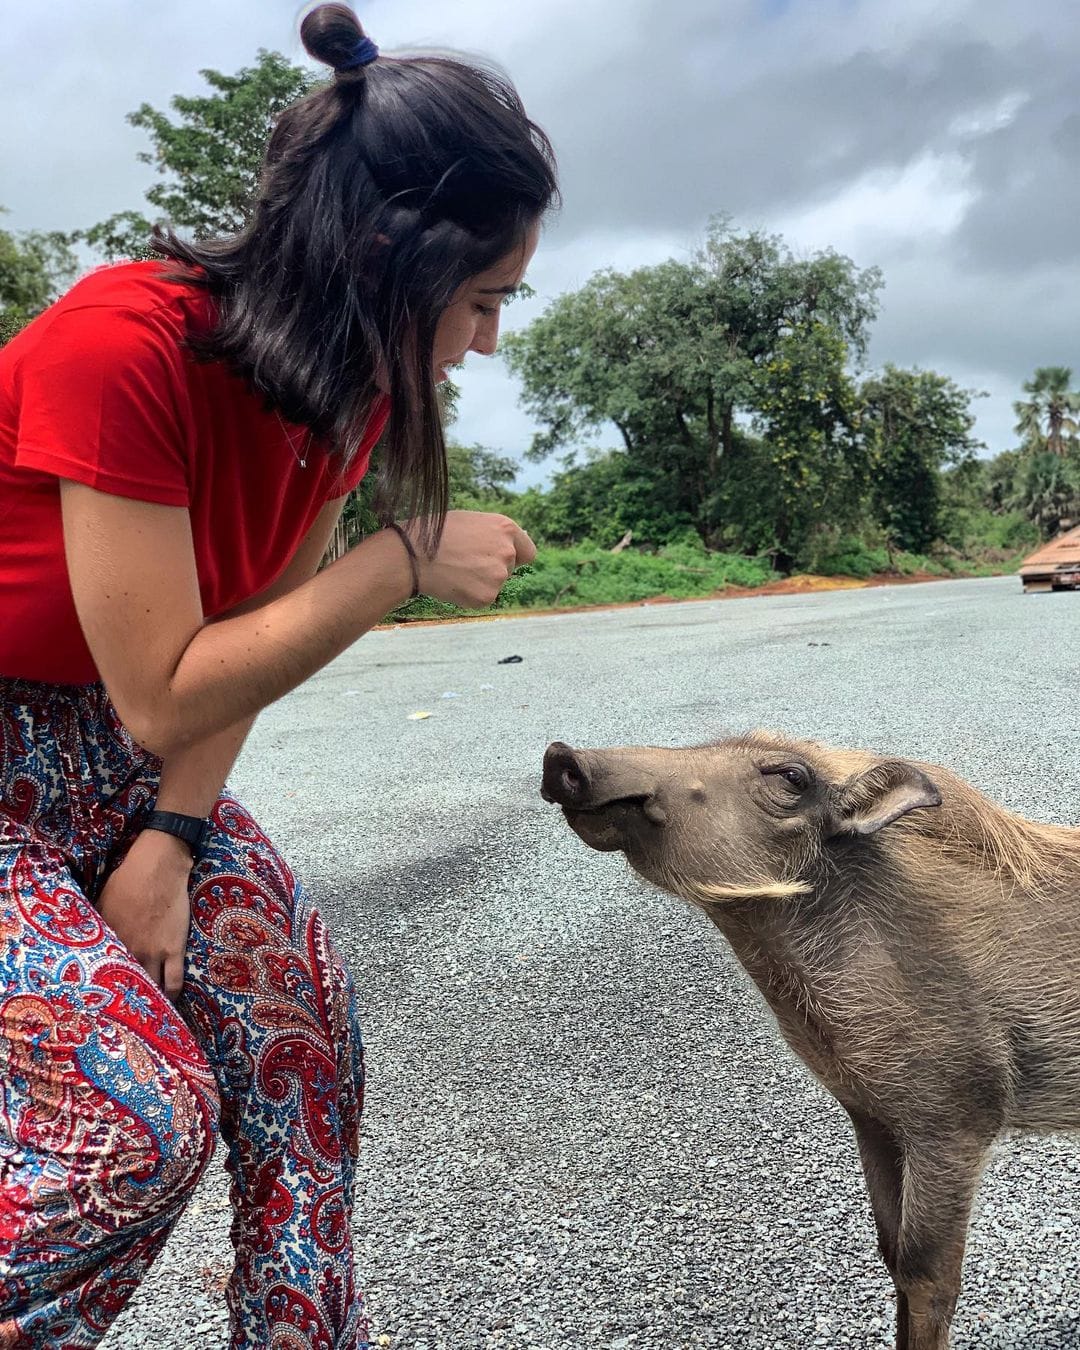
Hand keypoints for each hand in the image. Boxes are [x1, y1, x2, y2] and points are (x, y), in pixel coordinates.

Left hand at [98, 829, 193, 1001]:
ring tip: (148, 1012)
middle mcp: (127, 952)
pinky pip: (174, 980)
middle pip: (125, 986)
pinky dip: (172, 993)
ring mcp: (153, 953)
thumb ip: (96, 925)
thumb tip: (85, 936)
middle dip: (125, 1001)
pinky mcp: (174, 949)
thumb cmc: (126, 880)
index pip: (101, 975)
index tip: (101, 1000)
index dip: (101, 990)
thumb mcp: (101, 902)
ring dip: (149, 1001)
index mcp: (108, 942)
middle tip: (124, 1013)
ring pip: (150, 988)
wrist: (157, 868)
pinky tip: (171, 1000)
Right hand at [404, 510, 535, 608]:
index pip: (527, 551)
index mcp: (505, 528)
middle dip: (491, 567)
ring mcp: (498, 576)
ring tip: (455, 570)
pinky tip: (453, 583)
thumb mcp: (469, 521)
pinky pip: (484, 598)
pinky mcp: (487, 596)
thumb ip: (494, 533)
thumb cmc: (434, 532)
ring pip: (496, 583)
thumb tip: (516, 543)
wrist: (411, 555)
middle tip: (464, 562)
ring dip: (481, 581)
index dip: (514, 555)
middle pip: (510, 568)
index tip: (498, 558)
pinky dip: (470, 594)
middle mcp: (507, 551)